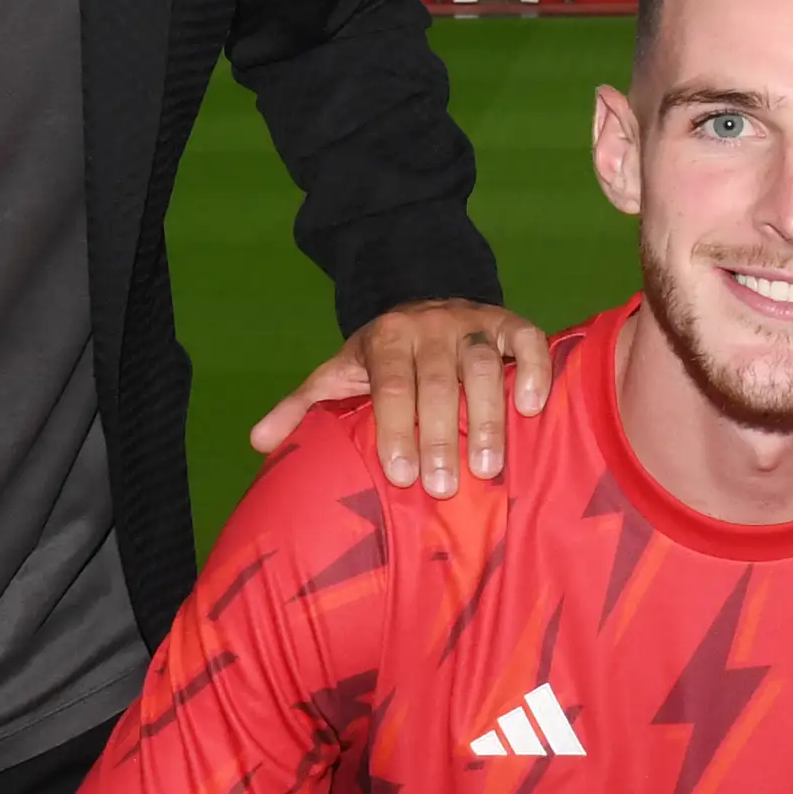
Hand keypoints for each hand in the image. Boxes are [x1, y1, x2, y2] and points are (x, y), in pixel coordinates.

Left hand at [251, 299, 551, 498]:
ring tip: (488, 468)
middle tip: (443, 486)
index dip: (394, 427)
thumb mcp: (338, 375)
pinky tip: (533, 408)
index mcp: (383, 338)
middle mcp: (428, 326)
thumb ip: (303, 407)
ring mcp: (471, 322)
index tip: (400, 474)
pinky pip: (528, 341)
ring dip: (487, 417)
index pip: (389, 384)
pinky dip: (534, 371)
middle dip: (439, 434)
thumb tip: (258, 443)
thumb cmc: (380, 361)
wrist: (422, 307)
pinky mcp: (509, 322)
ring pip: (485, 366)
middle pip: (437, 380)